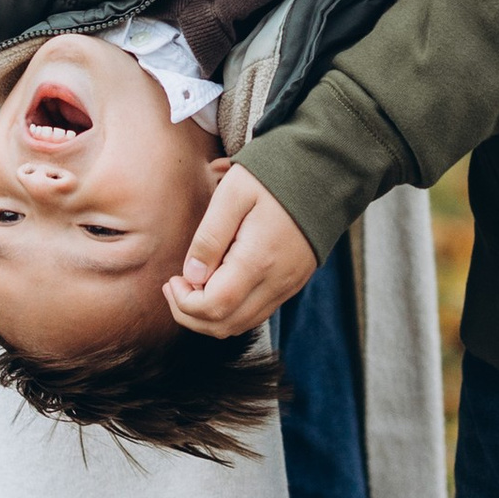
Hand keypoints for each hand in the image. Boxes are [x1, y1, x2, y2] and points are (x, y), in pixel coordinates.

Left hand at [165, 166, 319, 334]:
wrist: (326, 172)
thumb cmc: (274, 177)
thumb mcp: (233, 194)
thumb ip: (209, 237)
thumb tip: (192, 277)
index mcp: (257, 260)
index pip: (213, 307)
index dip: (184, 303)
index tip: (172, 280)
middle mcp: (276, 282)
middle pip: (225, 325)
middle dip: (191, 315)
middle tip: (175, 286)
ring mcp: (288, 285)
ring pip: (242, 324)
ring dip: (210, 315)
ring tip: (193, 285)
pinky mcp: (293, 282)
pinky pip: (258, 312)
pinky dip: (232, 309)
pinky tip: (219, 283)